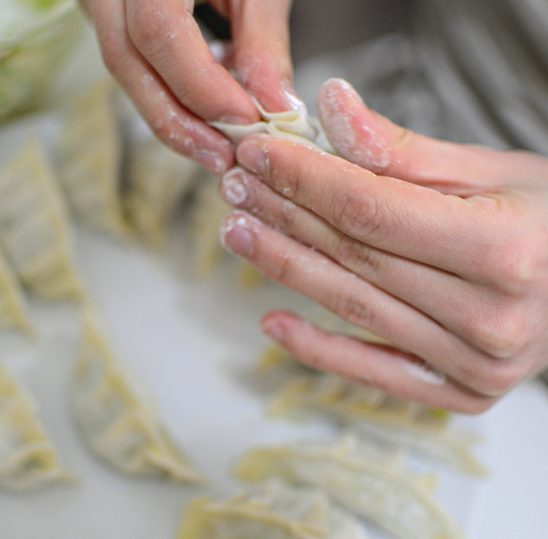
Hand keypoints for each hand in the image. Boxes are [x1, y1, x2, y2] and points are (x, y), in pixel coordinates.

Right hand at [79, 0, 294, 174]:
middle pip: (125, 60)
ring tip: (217, 144)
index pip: (158, 31)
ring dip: (171, 114)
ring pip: (123, 68)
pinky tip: (205, 107)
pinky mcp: (108, 9)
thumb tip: (275, 108)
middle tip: (222, 157)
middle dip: (177, 120)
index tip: (246, 121)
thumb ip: (264, 41)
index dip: (201, 86)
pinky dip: (169, 90)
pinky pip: (131, 59)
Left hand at [219, 78, 547, 413]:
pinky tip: (272, 321)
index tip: (259, 154)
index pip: (372, 209)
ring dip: (286, 267)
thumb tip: (332, 109)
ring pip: (353, 307)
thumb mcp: (490, 171)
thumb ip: (404, 151)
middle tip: (235, 188)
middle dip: (284, 216)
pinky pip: (373, 373)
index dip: (305, 179)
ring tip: (239, 232)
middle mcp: (490, 315)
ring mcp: (475, 364)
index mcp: (503, 248)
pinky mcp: (460, 394)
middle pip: (355, 256)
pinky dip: (317, 348)